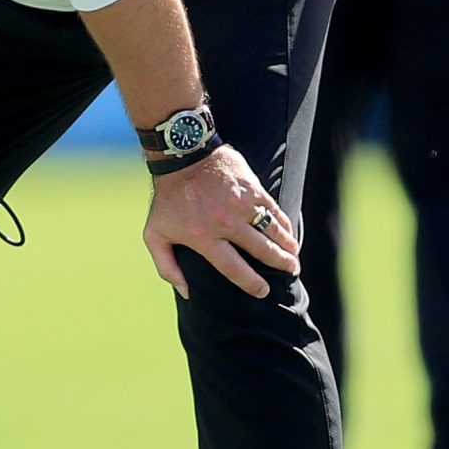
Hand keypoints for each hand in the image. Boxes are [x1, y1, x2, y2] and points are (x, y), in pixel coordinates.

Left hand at [144, 145, 299, 299]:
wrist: (182, 156)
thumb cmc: (168, 199)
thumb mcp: (154, 234)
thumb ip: (167, 267)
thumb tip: (185, 292)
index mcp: (204, 237)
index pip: (234, 269)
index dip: (252, 284)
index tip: (263, 292)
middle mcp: (226, 223)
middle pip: (262, 251)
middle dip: (280, 264)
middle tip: (291, 271)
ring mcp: (241, 204)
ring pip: (273, 230)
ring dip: (287, 245)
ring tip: (293, 256)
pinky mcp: (252, 188)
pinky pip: (274, 210)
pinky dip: (284, 223)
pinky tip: (289, 232)